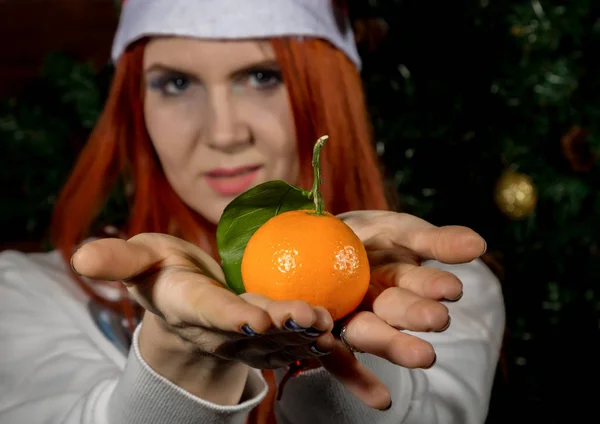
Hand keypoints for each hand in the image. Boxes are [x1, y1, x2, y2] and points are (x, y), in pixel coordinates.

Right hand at [71, 234, 336, 399]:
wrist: (187, 303)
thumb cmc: (163, 273)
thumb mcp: (139, 259)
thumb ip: (118, 259)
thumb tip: (81, 256)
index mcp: (192, 307)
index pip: (210, 312)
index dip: (229, 316)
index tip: (251, 317)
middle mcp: (225, 328)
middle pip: (256, 327)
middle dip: (283, 324)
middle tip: (312, 317)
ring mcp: (252, 336)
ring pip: (285, 338)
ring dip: (311, 336)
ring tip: (336, 327)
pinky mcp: (274, 335)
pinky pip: (303, 343)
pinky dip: (327, 350)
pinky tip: (348, 347)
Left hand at [315, 210, 486, 408]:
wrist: (314, 238)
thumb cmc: (366, 235)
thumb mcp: (400, 231)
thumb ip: (436, 242)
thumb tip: (479, 245)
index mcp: (400, 279)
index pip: (420, 283)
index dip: (435, 285)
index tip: (452, 288)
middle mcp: (380, 304)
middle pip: (398, 310)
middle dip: (417, 314)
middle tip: (438, 319)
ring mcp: (353, 320)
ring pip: (373, 333)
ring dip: (395, 346)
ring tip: (421, 357)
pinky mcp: (325, 335)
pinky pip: (339, 358)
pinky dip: (358, 380)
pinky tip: (381, 401)